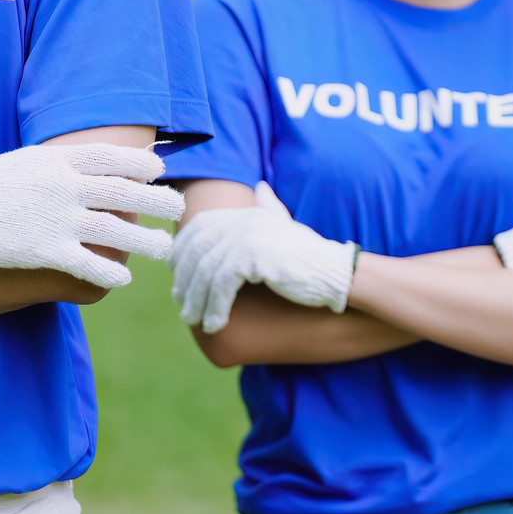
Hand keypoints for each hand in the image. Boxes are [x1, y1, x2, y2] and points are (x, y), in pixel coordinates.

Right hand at [0, 142, 183, 290]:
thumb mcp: (12, 164)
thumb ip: (45, 169)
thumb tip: (65, 171)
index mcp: (53, 159)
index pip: (110, 156)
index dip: (140, 162)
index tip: (159, 168)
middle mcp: (63, 185)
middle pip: (125, 192)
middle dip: (158, 201)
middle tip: (180, 208)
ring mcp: (56, 219)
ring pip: (118, 232)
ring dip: (147, 242)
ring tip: (166, 249)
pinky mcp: (43, 252)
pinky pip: (90, 265)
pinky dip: (111, 273)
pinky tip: (124, 279)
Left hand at [170, 182, 356, 332]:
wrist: (336, 273)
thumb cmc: (312, 256)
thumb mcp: (287, 228)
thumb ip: (271, 208)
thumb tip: (261, 188)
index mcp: (247, 213)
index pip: (200, 226)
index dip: (182, 250)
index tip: (176, 276)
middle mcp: (244, 221)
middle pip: (198, 250)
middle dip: (185, 280)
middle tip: (183, 305)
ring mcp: (248, 237)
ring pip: (206, 272)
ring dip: (196, 300)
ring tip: (194, 320)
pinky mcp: (253, 258)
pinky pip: (221, 286)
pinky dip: (214, 308)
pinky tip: (213, 325)